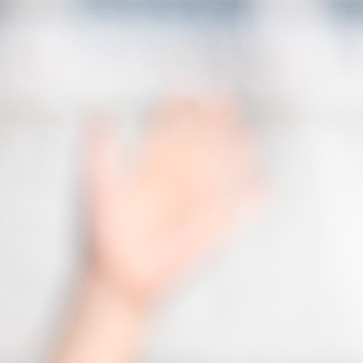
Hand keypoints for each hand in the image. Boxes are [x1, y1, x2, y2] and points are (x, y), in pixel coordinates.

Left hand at [80, 96, 259, 311]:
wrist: (113, 277)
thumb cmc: (99, 235)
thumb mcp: (99, 187)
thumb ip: (99, 152)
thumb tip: (97, 114)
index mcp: (145, 173)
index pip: (165, 134)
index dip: (174, 111)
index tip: (183, 84)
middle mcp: (171, 186)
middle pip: (195, 146)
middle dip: (209, 122)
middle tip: (223, 96)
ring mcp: (191, 206)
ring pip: (217, 172)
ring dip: (232, 153)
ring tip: (246, 134)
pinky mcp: (206, 230)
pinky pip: (234, 212)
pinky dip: (250, 200)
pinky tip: (265, 185)